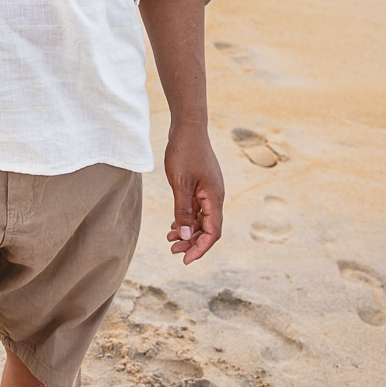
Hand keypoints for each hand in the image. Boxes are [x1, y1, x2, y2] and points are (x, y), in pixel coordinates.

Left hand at [164, 124, 223, 264]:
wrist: (187, 126)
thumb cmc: (184, 152)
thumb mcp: (180, 184)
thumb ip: (184, 211)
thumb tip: (187, 237)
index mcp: (214, 198)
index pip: (212, 232)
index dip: (200, 248)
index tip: (185, 260)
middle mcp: (215, 196)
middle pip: (208, 228)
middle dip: (192, 242)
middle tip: (173, 251)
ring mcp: (209, 190)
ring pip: (202, 219)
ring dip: (188, 231)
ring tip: (170, 240)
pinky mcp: (201, 184)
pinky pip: (196, 208)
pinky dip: (187, 218)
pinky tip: (174, 225)